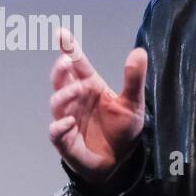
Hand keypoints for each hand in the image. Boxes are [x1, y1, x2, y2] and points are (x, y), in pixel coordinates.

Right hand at [48, 26, 147, 185]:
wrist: (121, 162)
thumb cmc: (124, 130)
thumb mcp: (133, 103)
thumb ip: (134, 78)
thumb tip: (139, 51)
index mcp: (90, 86)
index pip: (77, 64)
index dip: (68, 48)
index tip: (61, 33)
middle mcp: (76, 99)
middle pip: (60, 79)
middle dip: (61, 70)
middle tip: (68, 62)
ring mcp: (68, 118)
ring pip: (56, 102)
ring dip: (64, 94)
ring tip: (78, 90)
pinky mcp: (65, 140)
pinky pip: (55, 131)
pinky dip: (59, 126)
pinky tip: (69, 122)